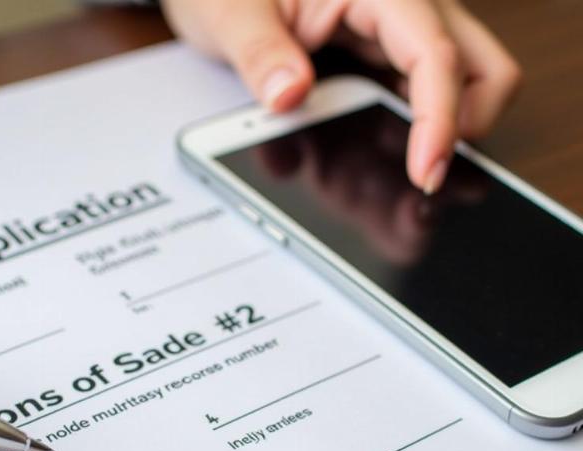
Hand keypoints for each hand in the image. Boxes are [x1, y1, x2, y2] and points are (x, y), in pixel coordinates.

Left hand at [162, 0, 520, 191]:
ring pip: (457, 88)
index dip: (440, 116)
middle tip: (421, 175)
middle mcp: (400, 8)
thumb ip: (258, 53)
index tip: (425, 172)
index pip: (433, 51)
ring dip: (430, 137)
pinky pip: (414, 102)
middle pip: (479, 66)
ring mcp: (395, 38)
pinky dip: (401, 136)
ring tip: (373, 176)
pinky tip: (362, 162)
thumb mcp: (229, 12)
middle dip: (465, 126)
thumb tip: (288, 95)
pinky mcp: (380, 61)